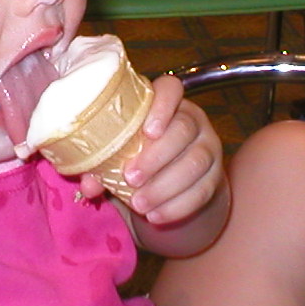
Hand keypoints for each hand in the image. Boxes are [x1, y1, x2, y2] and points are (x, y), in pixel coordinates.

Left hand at [86, 75, 222, 223]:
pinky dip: (177, 207)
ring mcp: (208, 147)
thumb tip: (89, 184)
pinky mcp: (215, 176)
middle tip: (129, 178)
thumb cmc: (137, 153)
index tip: (147, 131)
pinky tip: (156, 217)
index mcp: (166, 103)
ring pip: (195, 163)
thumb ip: (102, 162)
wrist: (173, 178)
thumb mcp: (119, 152)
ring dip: (164, 187)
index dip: (162, 105)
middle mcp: (193, 120)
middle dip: (156, 157)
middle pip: (183, 130)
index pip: (171, 89)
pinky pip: (202, 191)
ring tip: (138, 204)